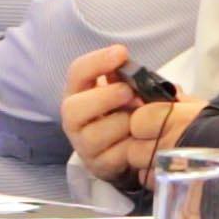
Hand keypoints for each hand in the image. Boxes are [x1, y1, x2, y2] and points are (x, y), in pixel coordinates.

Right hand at [60, 44, 203, 190]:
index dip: (98, 61)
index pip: (77, 72)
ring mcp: (83, 145)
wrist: (125, 148)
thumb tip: (130, 68)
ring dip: (123, 124)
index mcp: (78, 92)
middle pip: (74, 108)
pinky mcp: (98, 165)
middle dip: (105, 98)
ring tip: (142, 118)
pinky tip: (144, 137)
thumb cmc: (124, 110)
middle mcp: (74, 118)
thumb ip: (125, 78)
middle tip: (130, 92)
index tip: (122, 53)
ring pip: (95, 134)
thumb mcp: (125, 90)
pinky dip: (133, 145)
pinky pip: (115, 156)